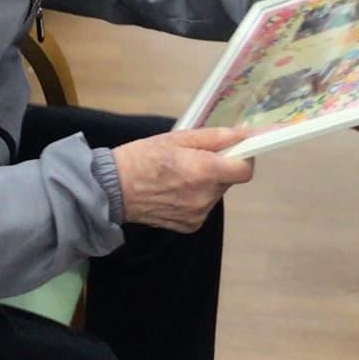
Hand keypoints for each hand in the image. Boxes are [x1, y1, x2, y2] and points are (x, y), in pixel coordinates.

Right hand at [112, 128, 254, 230]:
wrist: (113, 190)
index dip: (243, 158)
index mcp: (205, 172)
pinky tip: (175, 191)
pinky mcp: (191, 226)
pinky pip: (204, 207)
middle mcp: (206, 197)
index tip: (234, 151)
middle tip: (194, 159)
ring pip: (216, 194)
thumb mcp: (178, 138)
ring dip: (206, 184)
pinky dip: (196, 198)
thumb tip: (245, 133)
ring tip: (180, 176)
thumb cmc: (143, 157)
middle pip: (229, 180)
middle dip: (219, 168)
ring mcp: (198, 214)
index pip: (245, 170)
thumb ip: (215, 137)